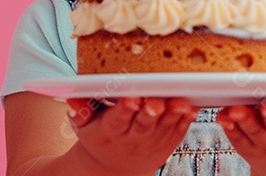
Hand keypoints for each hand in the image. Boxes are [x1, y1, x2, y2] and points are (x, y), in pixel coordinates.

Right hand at [65, 97, 198, 175]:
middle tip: (156, 102)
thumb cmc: (98, 137)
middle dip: (150, 113)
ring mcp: (150, 143)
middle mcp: (130, 139)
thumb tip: (74, 101)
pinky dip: (185, 122)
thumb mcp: (82, 127)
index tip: (131, 98)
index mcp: (108, 132)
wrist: (113, 167)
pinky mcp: (165, 145)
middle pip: (143, 125)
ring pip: (163, 129)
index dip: (125, 110)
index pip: (117, 120)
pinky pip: (177, 133)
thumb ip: (79, 112)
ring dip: (172, 116)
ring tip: (179, 103)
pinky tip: (191, 108)